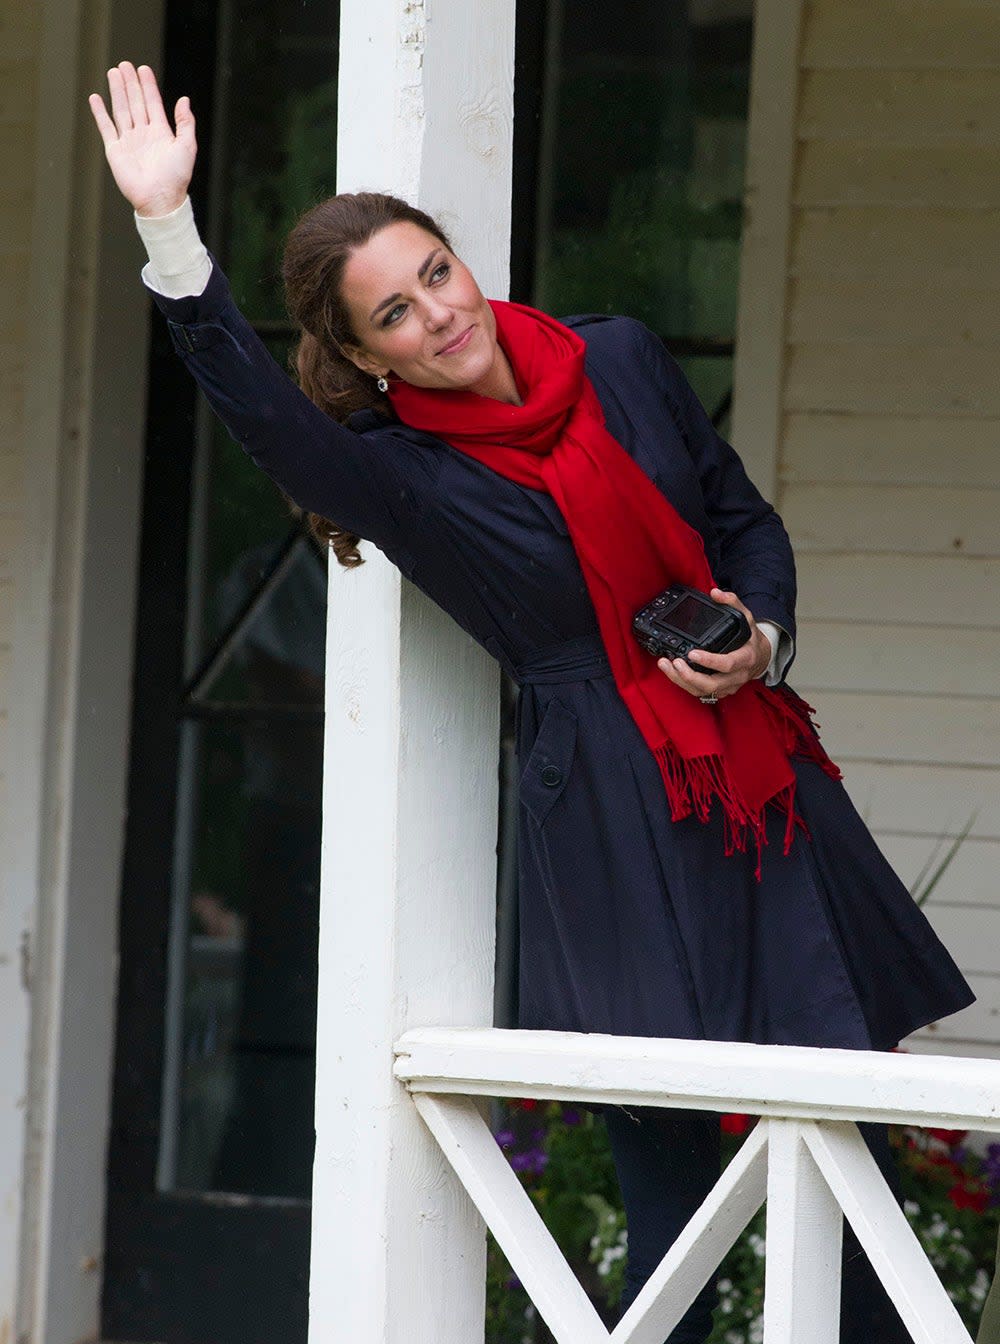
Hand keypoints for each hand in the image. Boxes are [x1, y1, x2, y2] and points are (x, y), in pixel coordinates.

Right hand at [88, 62, 195, 216]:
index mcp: (161, 133)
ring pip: (121, 110)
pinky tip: (96, 98)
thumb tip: (184, 99)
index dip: (148, 86)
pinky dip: (100, 113)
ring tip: (113, 72)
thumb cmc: (176, 178)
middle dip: (131, 83)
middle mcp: (144, 135)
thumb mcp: (187, 147)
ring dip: (117, 92)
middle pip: (135, 103)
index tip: (143, 69)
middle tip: (125, 65)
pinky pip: (106, 127)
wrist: (160, 200)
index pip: (153, 103)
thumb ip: (186, 123)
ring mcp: (129, 141)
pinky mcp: (115, 150)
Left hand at [656, 588, 770, 701]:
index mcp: (745, 658)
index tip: (692, 653)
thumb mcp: (747, 617)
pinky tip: (673, 672)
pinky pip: (701, 692)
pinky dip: (684, 684)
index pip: (727, 664)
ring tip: (666, 666)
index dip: (710, 661)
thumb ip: (732, 602)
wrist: (761, 658)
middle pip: (712, 684)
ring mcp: (728, 686)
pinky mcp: (720, 691)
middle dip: (690, 676)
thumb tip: (715, 592)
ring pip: (704, 691)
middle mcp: (737, 676)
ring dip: (682, 681)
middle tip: (675, 662)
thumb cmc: (751, 638)